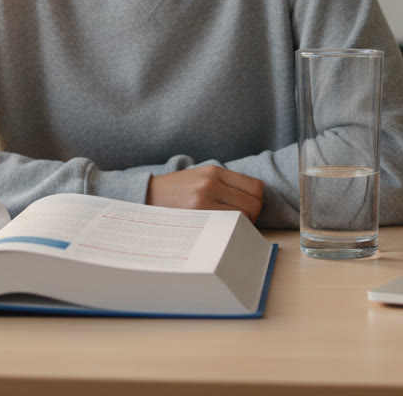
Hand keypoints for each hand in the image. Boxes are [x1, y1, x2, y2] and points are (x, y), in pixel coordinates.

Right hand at [146, 167, 264, 222]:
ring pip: (243, 217)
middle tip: (242, 223)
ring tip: (229, 227)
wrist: (145, 196)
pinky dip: (229, 230)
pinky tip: (219, 231)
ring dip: (242, 225)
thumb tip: (253, 201)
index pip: (256, 187)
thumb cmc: (176, 191)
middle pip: (254, 203)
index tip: (249, 209)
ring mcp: (203, 199)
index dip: (257, 201)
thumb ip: (224, 184)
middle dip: (253, 216)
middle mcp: (211, 182)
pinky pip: (226, 226)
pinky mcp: (195, 215)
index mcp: (215, 171)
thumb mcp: (199, 177)